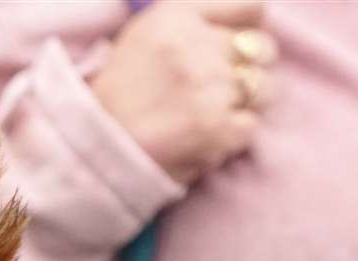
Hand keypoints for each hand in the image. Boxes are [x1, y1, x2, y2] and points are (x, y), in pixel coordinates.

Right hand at [87, 0, 278, 186]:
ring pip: (265, 89)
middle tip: (215, 92)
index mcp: (175, 16)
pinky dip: (231, 138)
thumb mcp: (146, 35)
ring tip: (205, 117)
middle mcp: (194, 45)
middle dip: (248, 70)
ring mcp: (208, 88)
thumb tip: (255, 19)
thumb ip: (197, 19)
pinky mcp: (217, 129)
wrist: (93, 150)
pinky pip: (250, 128)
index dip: (249, 28)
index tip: (236, 48)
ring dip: (244, 105)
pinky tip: (201, 140)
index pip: (250, 6)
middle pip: (262, 48)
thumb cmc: (122, 93)